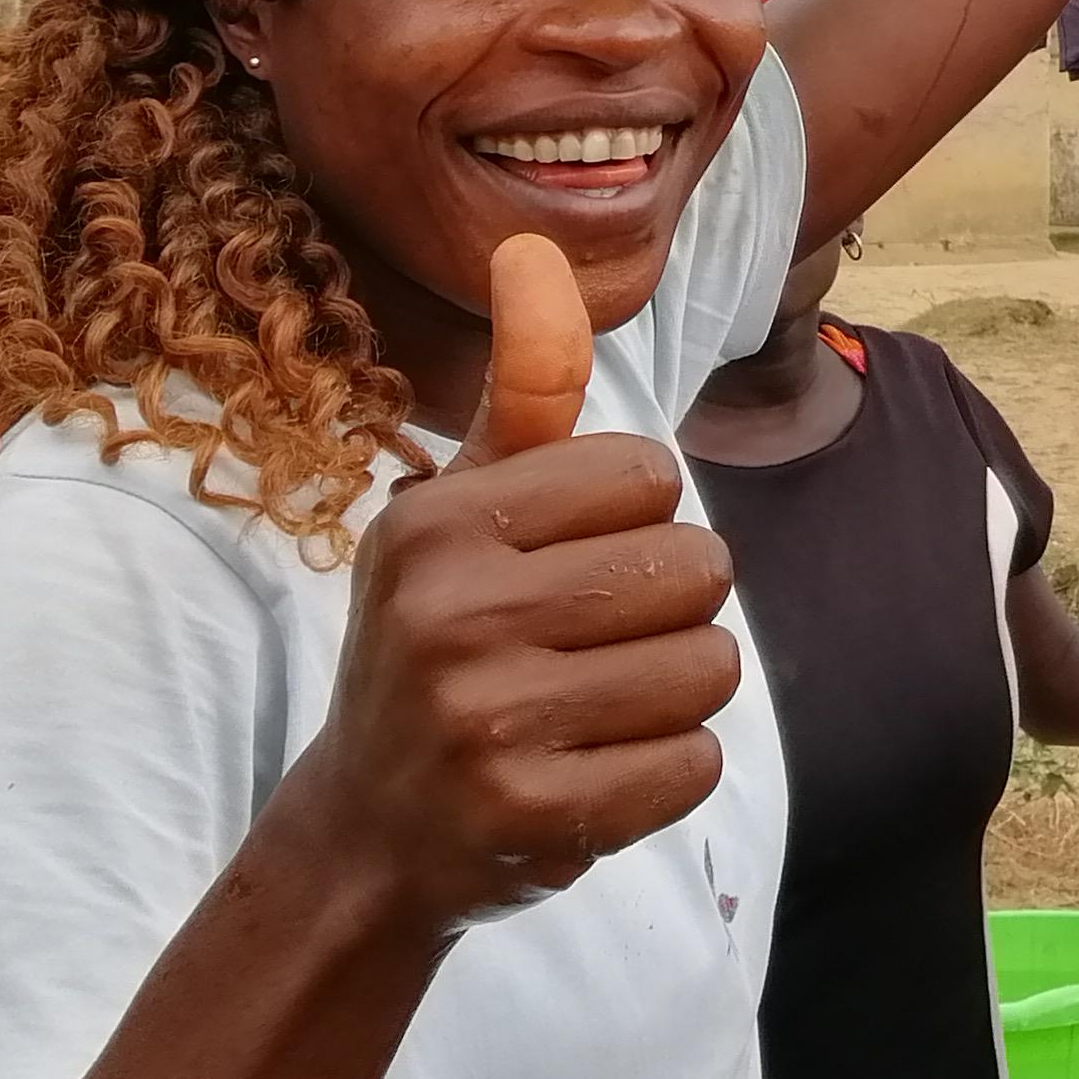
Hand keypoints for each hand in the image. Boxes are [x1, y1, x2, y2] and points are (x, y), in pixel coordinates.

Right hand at [300, 233, 740, 931]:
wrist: (368, 831)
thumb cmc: (440, 637)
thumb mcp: (464, 505)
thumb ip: (525, 387)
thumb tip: (536, 247)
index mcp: (437, 523)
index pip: (651, 473)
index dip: (639, 518)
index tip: (572, 559)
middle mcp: (449, 615)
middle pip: (696, 568)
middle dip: (670, 605)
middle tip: (590, 644)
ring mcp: (484, 724)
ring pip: (710, 666)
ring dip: (677, 690)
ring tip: (595, 706)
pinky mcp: (529, 817)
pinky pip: (693, 763)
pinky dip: (666, 769)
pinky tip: (594, 771)